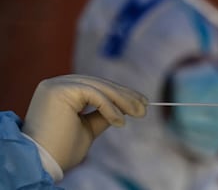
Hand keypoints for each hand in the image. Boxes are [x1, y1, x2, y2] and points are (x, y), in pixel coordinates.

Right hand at [22, 74, 146, 170]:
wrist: (42, 163)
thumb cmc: (62, 150)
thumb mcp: (88, 128)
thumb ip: (102, 115)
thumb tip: (123, 109)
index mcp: (63, 91)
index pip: (96, 87)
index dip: (120, 93)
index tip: (140, 102)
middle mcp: (58, 84)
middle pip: (99, 84)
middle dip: (125, 95)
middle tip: (145, 106)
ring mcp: (57, 84)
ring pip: (99, 87)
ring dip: (123, 100)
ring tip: (139, 113)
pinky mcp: (59, 89)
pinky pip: (94, 94)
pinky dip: (110, 107)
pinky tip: (120, 122)